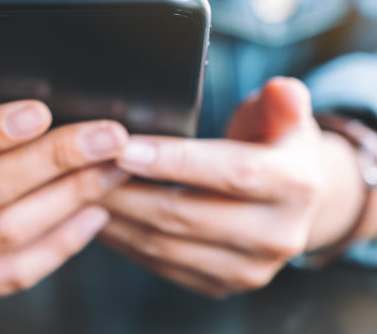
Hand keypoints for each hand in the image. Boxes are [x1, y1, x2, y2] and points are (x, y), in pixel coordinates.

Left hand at [99, 77, 365, 297]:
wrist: (292, 203)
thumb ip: (281, 101)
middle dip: (126, 190)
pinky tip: (99, 215)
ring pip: (165, 244)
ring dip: (116, 217)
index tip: (123, 148)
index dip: (174, 160)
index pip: (231, 173)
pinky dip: (124, 240)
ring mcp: (249, 269)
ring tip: (79, 188)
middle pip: (187, 214)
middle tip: (82, 166)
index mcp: (297, 186)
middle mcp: (279, 236)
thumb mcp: (283, 114)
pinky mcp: (221, 285)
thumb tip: (284, 91)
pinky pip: (161, 264)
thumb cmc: (274, 144)